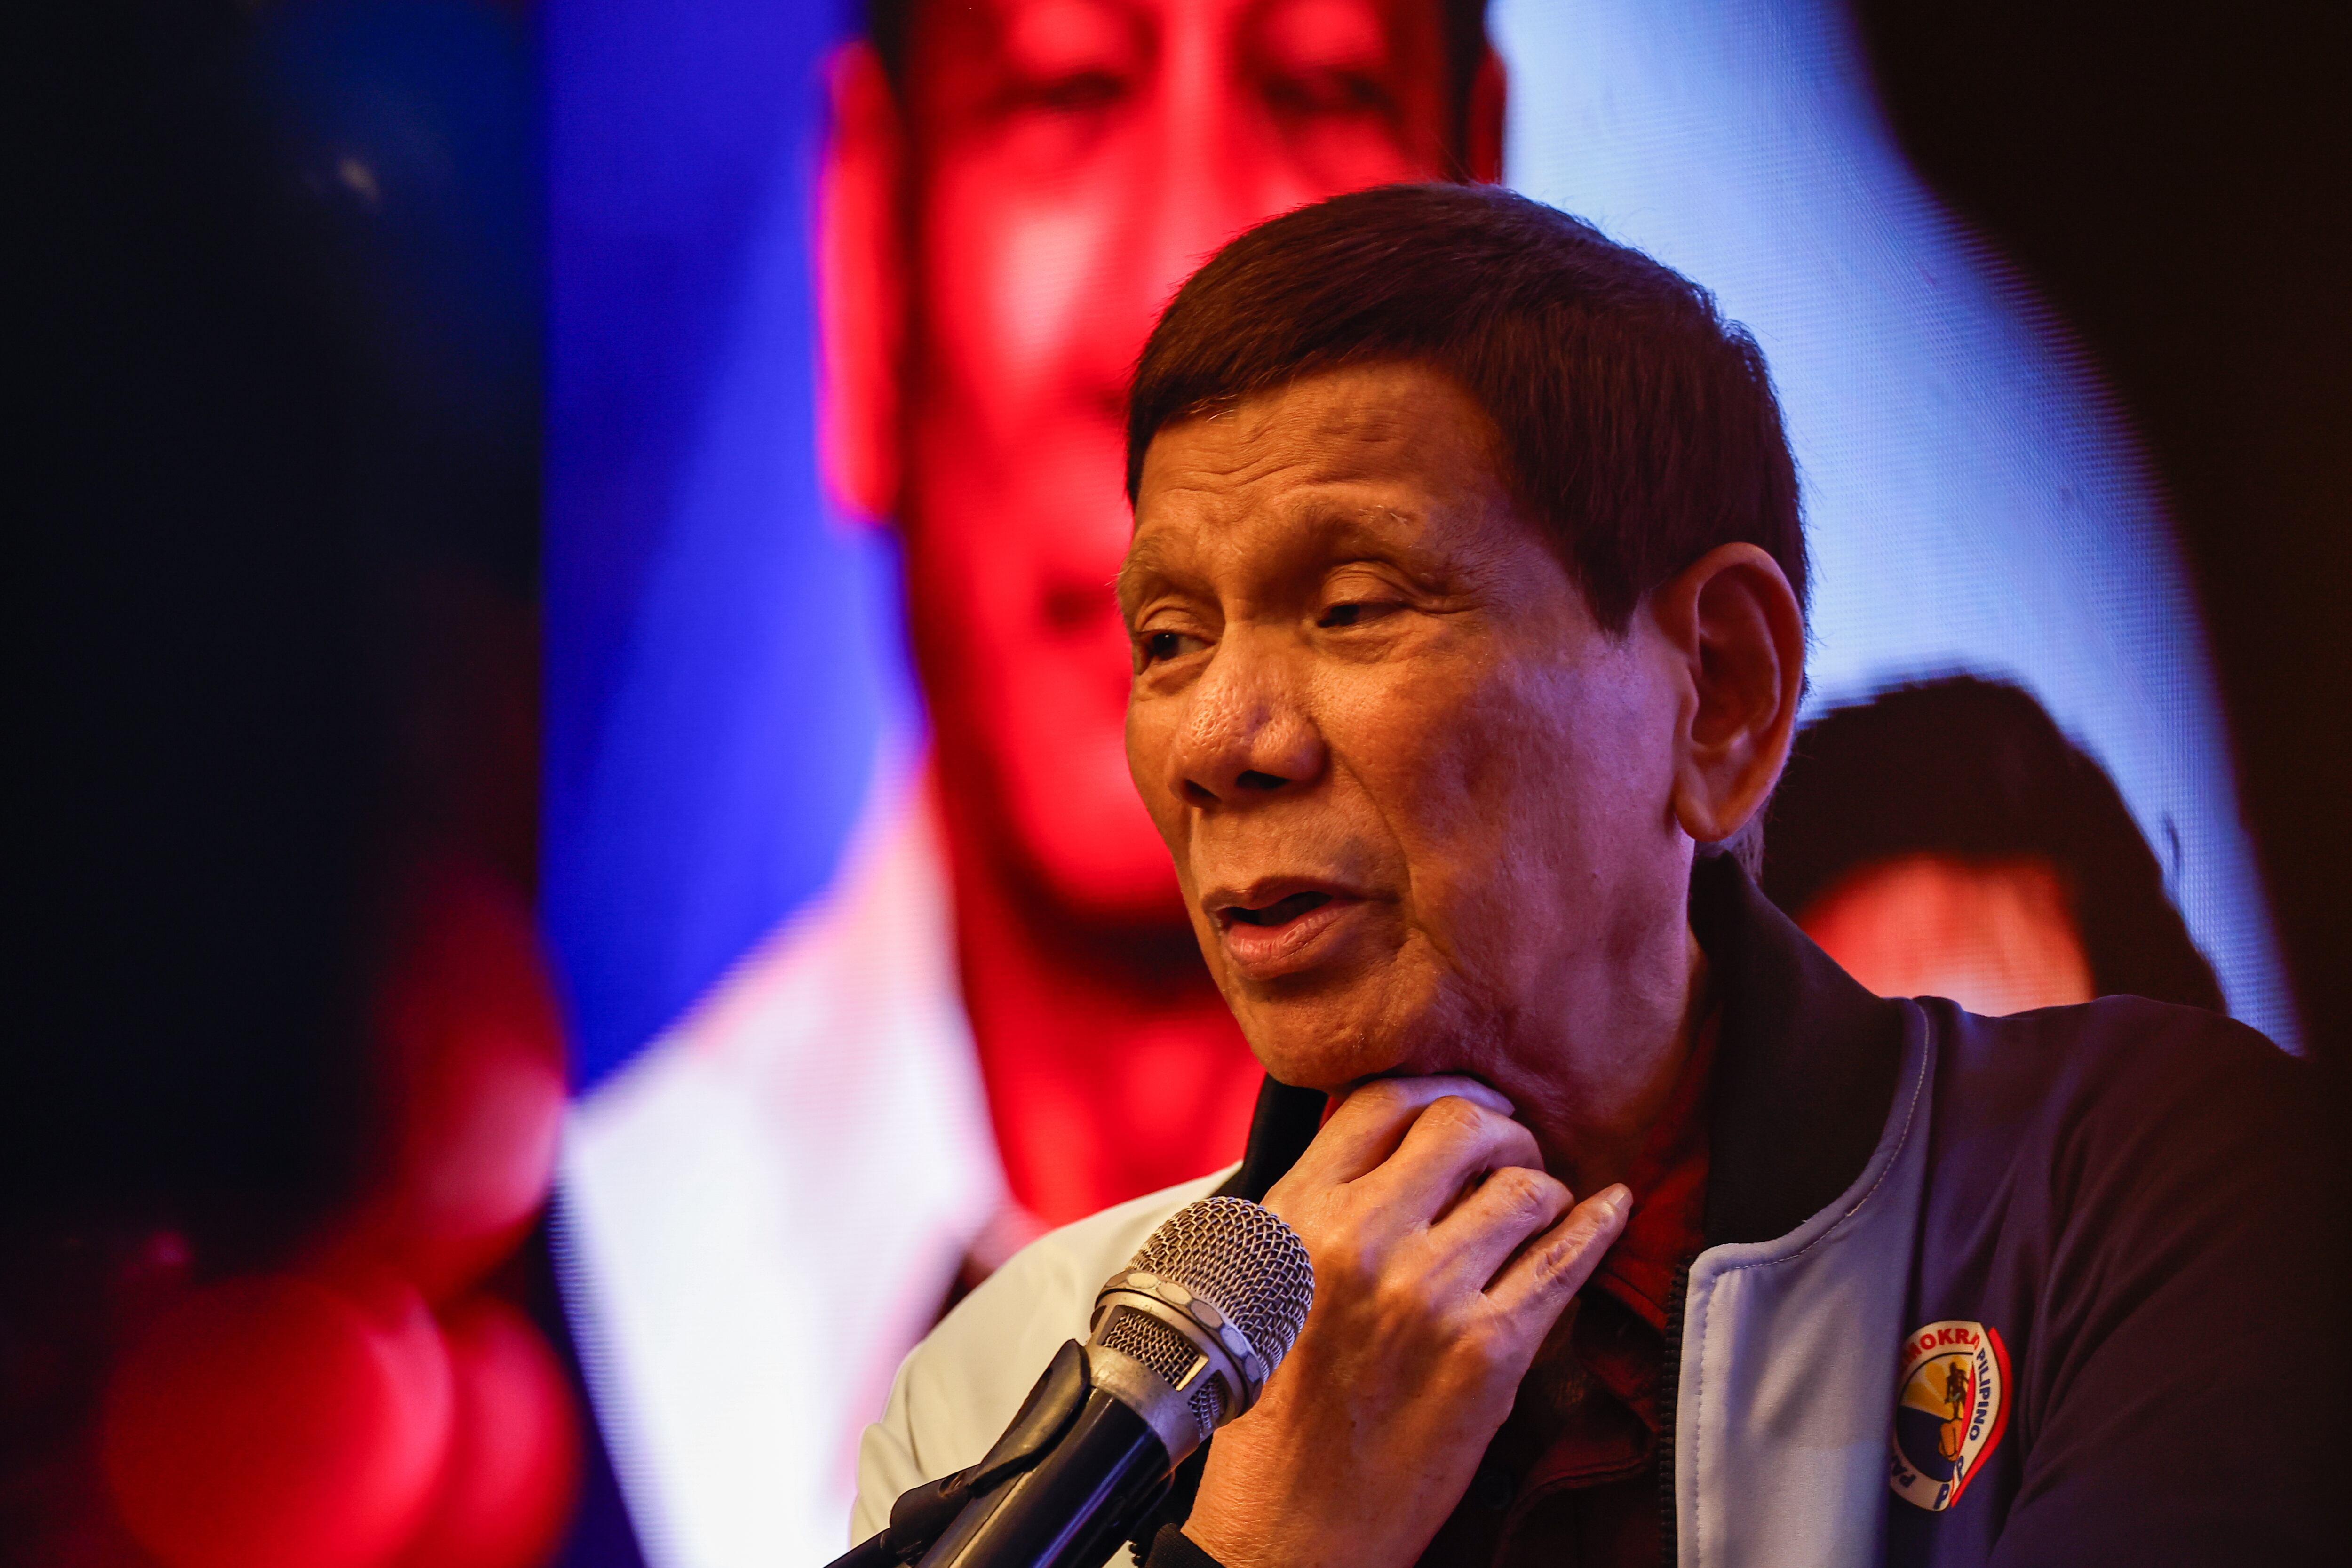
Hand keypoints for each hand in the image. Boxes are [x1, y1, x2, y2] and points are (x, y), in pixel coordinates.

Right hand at [1182, 1076, 1629, 1567]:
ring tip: (1539, 1209)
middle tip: (1514, 1150)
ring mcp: (1430, 1293)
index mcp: (1298, 1216)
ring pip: (1524, 1189)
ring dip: (1544, 1189)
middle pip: (1463, 1126)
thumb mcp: (1271, 1280)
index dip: (1440, 1092)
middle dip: (1502, 1130)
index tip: (1468, 1105)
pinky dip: (1598, 1224)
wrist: (1292, 1523)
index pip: (1384, 1102)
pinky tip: (1609, 1208)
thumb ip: (1323, 1206)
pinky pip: (1565, 1261)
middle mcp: (1362, 1239)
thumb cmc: (1277, 1410)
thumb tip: (1395, 1142)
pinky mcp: (1488, 1351)